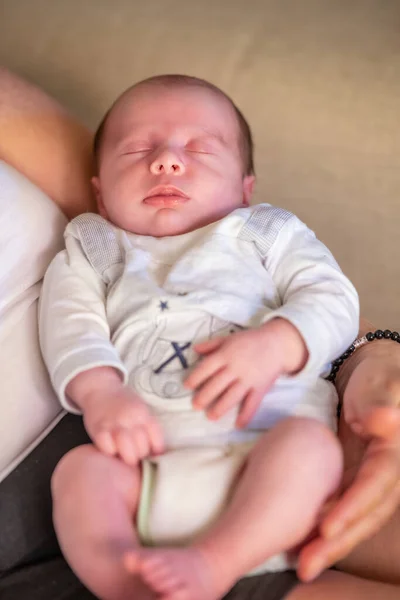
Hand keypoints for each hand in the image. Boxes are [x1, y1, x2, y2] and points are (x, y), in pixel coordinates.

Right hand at [66, 368, 164, 464]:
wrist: (100, 389)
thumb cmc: (122, 402)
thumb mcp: (141, 409)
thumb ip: (148, 427)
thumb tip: (157, 451)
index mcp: (143, 414)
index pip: (157, 441)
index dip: (155, 451)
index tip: (151, 453)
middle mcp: (131, 419)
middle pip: (142, 449)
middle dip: (140, 455)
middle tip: (135, 452)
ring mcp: (114, 425)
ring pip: (128, 452)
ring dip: (127, 457)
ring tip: (124, 453)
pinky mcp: (98, 430)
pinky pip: (108, 449)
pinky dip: (111, 452)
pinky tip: (111, 448)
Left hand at [184, 318, 307, 426]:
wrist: (277, 343)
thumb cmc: (250, 340)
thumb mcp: (229, 338)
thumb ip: (211, 345)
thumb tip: (194, 350)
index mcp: (226, 354)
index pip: (207, 367)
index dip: (196, 377)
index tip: (187, 386)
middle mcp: (236, 367)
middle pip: (217, 384)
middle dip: (205, 396)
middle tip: (195, 405)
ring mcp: (249, 379)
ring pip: (232, 396)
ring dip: (221, 407)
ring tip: (211, 416)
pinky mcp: (261, 388)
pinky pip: (253, 403)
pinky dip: (246, 415)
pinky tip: (238, 425)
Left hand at [297, 345, 399, 581]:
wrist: (370, 378)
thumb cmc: (377, 380)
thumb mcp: (381, 386)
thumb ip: (383, 404)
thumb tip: (385, 421)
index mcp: (393, 455)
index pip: (374, 487)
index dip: (352, 509)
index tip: (327, 527)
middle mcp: (385, 476)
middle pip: (364, 515)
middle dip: (337, 542)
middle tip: (307, 563)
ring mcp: (369, 481)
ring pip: (353, 520)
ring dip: (329, 544)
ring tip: (301, 564)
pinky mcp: (354, 481)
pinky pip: (341, 509)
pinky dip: (325, 528)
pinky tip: (302, 543)